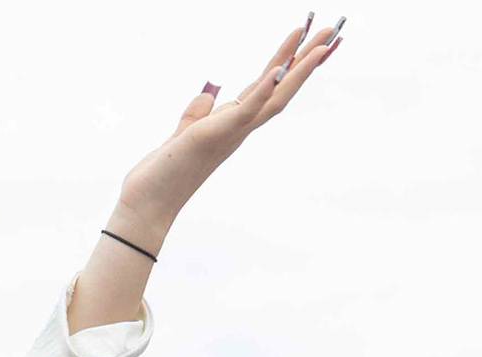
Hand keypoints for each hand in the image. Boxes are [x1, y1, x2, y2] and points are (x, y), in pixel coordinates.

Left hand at [115, 19, 343, 243]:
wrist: (149, 202)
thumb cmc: (165, 172)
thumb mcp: (184, 133)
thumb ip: (197, 113)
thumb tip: (207, 97)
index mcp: (234, 123)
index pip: (267, 87)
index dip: (289, 63)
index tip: (309, 40)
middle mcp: (240, 128)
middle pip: (282, 88)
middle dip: (308, 59)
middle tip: (333, 30)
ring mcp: (233, 132)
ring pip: (275, 97)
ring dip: (300, 71)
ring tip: (321, 44)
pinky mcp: (218, 134)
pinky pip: (246, 110)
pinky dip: (263, 90)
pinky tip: (278, 69)